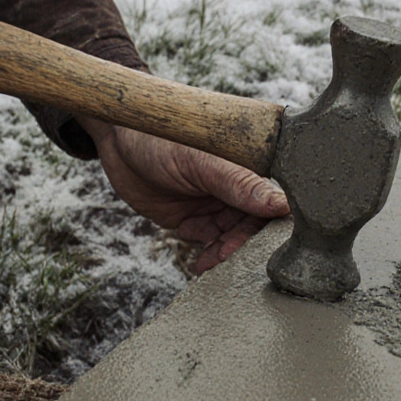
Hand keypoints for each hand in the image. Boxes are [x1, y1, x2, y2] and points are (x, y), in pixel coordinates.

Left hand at [79, 118, 289, 273]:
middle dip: (243, 243)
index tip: (268, 247)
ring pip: (233, 236)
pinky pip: (211, 242)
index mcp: (249, 163)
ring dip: (225, 253)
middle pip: (254, 223)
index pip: (273, 198)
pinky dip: (209, 255)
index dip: (273, 223)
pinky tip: (200, 262)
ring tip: (210, 264)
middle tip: (228, 257)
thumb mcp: (202, 162)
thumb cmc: (161, 136)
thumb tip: (283, 205)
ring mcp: (216, 202)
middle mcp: (237, 184)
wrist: (116, 140)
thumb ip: (240, 184)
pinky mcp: (195, 217)